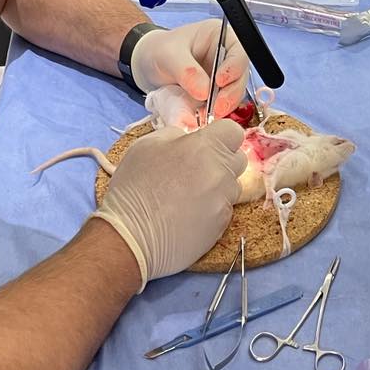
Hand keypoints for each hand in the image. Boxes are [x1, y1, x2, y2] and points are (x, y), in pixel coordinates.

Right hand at [91, 121, 244, 288]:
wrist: (131, 237)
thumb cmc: (134, 186)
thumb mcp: (146, 145)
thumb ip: (175, 136)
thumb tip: (189, 139)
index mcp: (203, 147)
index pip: (233, 131)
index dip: (220, 136)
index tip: (207, 144)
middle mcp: (220, 172)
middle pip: (238, 159)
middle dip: (222, 161)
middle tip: (196, 170)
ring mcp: (223, 202)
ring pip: (232, 187)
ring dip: (218, 187)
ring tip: (189, 196)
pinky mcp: (221, 227)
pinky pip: (225, 210)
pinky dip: (212, 210)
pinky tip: (189, 215)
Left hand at [131, 20, 249, 119]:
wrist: (147, 66)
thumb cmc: (158, 51)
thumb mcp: (168, 55)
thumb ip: (186, 71)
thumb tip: (204, 91)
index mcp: (218, 36)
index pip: (238, 50)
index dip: (234, 66)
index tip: (220, 81)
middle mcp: (225, 56)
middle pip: (240, 75)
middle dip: (231, 93)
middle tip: (217, 108)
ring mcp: (222, 76)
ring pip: (233, 93)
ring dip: (224, 106)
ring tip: (209, 116)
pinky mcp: (215, 95)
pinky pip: (221, 105)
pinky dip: (215, 113)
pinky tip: (204, 118)